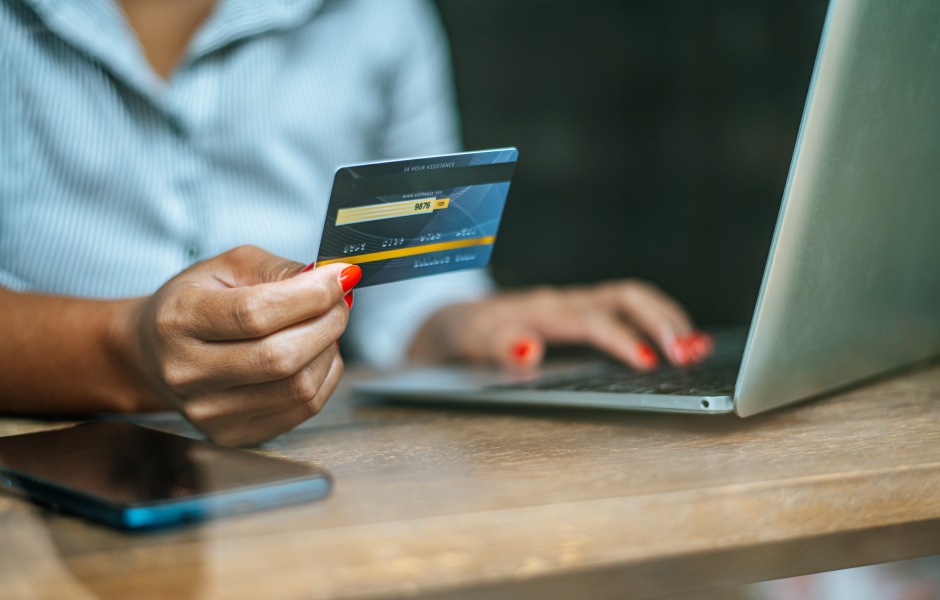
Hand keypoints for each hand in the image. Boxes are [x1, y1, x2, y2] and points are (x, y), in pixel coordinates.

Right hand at [125, 246, 360, 445]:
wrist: (153, 351)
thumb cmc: (195, 302)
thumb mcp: (227, 266)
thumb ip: (278, 269)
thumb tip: (331, 278)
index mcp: (180, 320)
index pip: (255, 314)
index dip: (311, 294)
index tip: (342, 276)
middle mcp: (189, 372)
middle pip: (282, 357)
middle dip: (328, 322)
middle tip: (340, 301)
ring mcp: (210, 411)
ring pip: (299, 387)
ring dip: (329, 350)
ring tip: (324, 326)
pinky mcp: (234, 434)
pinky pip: (304, 409)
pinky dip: (324, 376)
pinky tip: (315, 355)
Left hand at [408, 280, 711, 369]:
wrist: (460, 322)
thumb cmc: (470, 336)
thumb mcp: (473, 344)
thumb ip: (499, 345)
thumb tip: (529, 349)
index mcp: (544, 310)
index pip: (591, 319)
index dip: (621, 338)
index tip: (648, 361)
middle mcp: (567, 302)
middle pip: (625, 296)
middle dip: (661, 320)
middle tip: (690, 352)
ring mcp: (580, 306)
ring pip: (634, 299)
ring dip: (669, 319)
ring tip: (700, 348)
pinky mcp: (587, 313)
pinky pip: (630, 309)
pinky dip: (661, 322)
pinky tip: (685, 343)